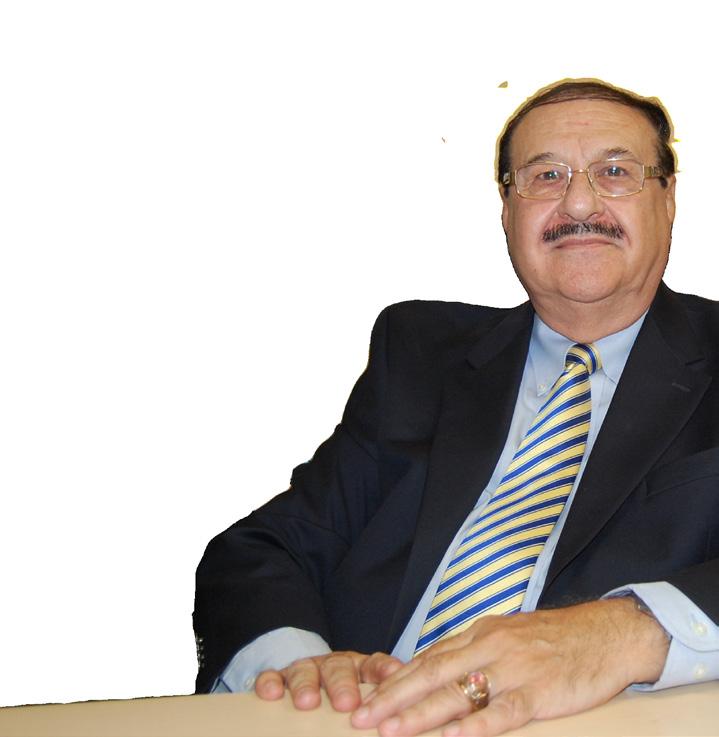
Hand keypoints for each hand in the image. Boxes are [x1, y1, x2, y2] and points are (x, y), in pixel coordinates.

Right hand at [254, 650, 402, 711]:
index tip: (393, 677)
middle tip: (347, 703)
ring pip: (305, 670)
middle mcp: (334, 665)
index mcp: (360, 669)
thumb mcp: (366, 695)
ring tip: (308, 702)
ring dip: (307, 685)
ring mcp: (306, 669)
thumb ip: (382, 701)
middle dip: (342, 684)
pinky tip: (271, 694)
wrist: (309, 681)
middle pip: (339, 668)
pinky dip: (271, 683)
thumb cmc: (345, 695)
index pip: (374, 665)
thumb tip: (403, 717)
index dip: (383, 670)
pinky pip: (273, 676)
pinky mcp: (280, 677)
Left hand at [351, 599, 669, 735]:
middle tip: (363, 718)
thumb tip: (434, 668)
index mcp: (480, 634)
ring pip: (459, 693)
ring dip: (421, 714)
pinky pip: (504, 712)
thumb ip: (472, 652)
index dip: (396, 679)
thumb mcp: (507, 634)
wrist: (606, 632)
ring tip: (391, 731)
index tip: (367, 696)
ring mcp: (514, 669)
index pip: (428, 658)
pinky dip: (477, 726)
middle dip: (394, 698)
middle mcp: (490, 647)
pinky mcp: (540, 692)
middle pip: (433, 673)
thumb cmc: (554, 638)